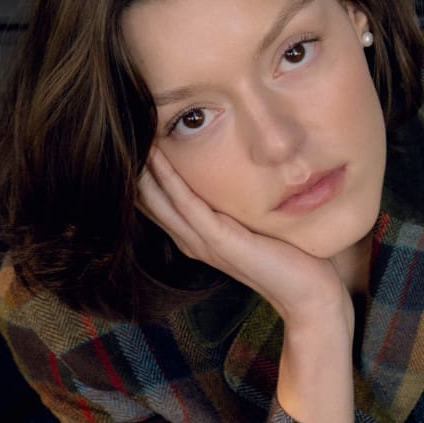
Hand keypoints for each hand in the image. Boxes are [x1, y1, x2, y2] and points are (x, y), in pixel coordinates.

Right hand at [137, 149, 347, 327]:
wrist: (307, 294)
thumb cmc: (286, 257)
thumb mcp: (251, 225)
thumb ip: (235, 207)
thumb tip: (234, 173)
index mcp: (196, 236)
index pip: (155, 201)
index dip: (139, 172)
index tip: (129, 137)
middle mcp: (192, 240)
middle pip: (147, 200)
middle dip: (131, 166)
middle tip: (116, 128)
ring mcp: (203, 242)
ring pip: (159, 200)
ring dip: (142, 168)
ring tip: (128, 134)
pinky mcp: (219, 241)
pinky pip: (187, 205)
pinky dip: (169, 180)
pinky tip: (156, 157)